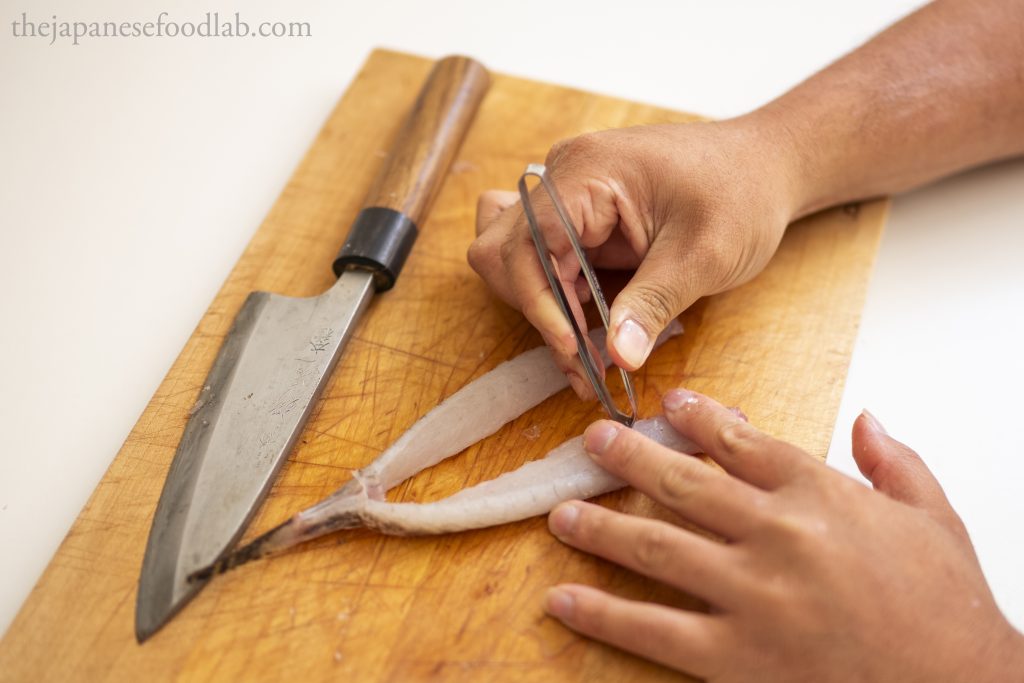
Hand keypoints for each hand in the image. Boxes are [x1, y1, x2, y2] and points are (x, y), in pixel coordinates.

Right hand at [468, 122, 798, 396]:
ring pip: (515, 259)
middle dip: (537, 311)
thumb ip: (653, 305)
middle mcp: (565, 174)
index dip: (541, 303)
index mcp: (589, 171)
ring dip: (541, 308)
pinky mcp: (577, 213)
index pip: (527, 242)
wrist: (767, 165)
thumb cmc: (743, 193)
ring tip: (584, 353)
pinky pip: (543, 258)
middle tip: (582, 361)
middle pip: (504, 251)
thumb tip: (616, 358)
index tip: (576, 351)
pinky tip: (585, 327)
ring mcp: (567, 191)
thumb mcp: (705, 255)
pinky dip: (554, 297)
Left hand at [543, 389, 1023, 681]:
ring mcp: (751, 596)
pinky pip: (655, 630)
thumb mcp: (933, 517)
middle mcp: (776, 536)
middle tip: (593, 441)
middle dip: (630, 458)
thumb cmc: (947, 606)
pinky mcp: (737, 655)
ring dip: (601, 528)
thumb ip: (894, 462)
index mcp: (819, 495)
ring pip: (657, 548)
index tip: (668, 405)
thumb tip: (868, 419)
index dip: (697, 419)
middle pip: (684, 483)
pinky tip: (565, 600)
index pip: (742, 443)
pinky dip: (604, 614)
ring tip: (562, 514)